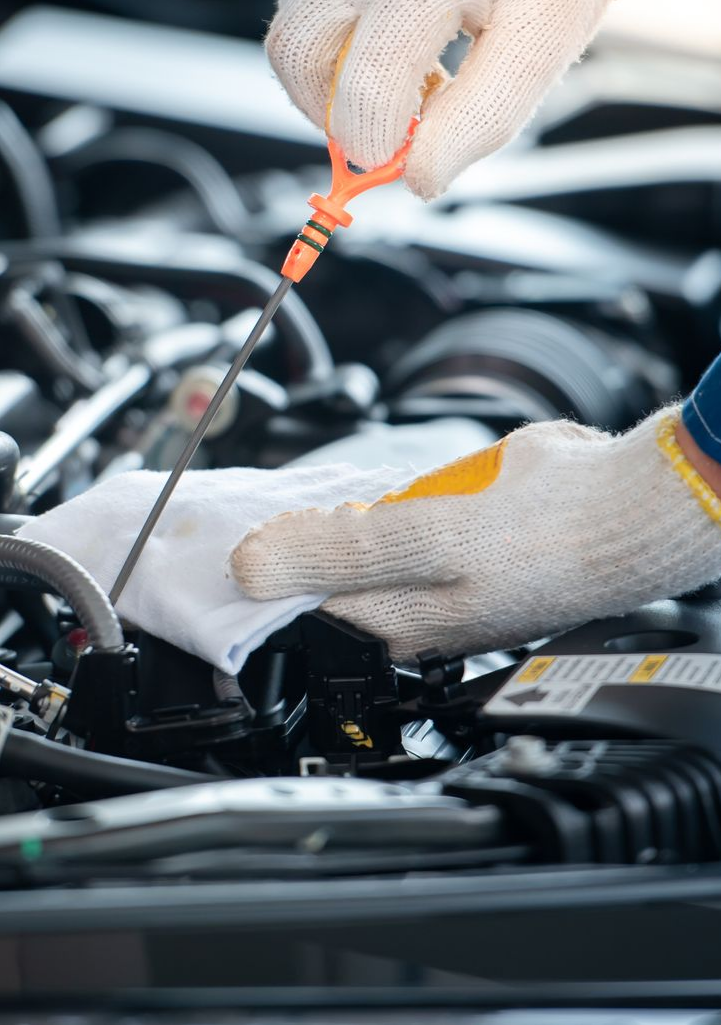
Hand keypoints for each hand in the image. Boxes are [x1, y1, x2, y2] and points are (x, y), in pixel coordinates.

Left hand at [234, 409, 720, 661]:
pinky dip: (377, 500)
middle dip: (286, 542)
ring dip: (330, 517)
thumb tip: (252, 567)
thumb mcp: (424, 542)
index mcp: (397, 627)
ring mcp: (435, 573)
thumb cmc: (540, 541)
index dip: (253, 579)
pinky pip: (396, 518)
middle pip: (318, 577)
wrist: (626, 506)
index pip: (294, 612)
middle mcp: (412, 608)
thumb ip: (335, 552)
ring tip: (317, 499)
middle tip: (264, 513)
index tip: (220, 546)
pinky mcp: (459, 536)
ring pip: (355, 543)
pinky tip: (376, 486)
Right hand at [267, 0, 681, 198]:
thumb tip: (415, 180)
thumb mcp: (541, 48)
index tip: (412, 158)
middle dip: (331, 114)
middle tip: (392, 129)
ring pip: (290, 29)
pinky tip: (399, 37)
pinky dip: (336, 37)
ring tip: (413, 76)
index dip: (379, 146)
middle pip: (293, 57)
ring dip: (333, 77)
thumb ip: (477, 122)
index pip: (362, 92)